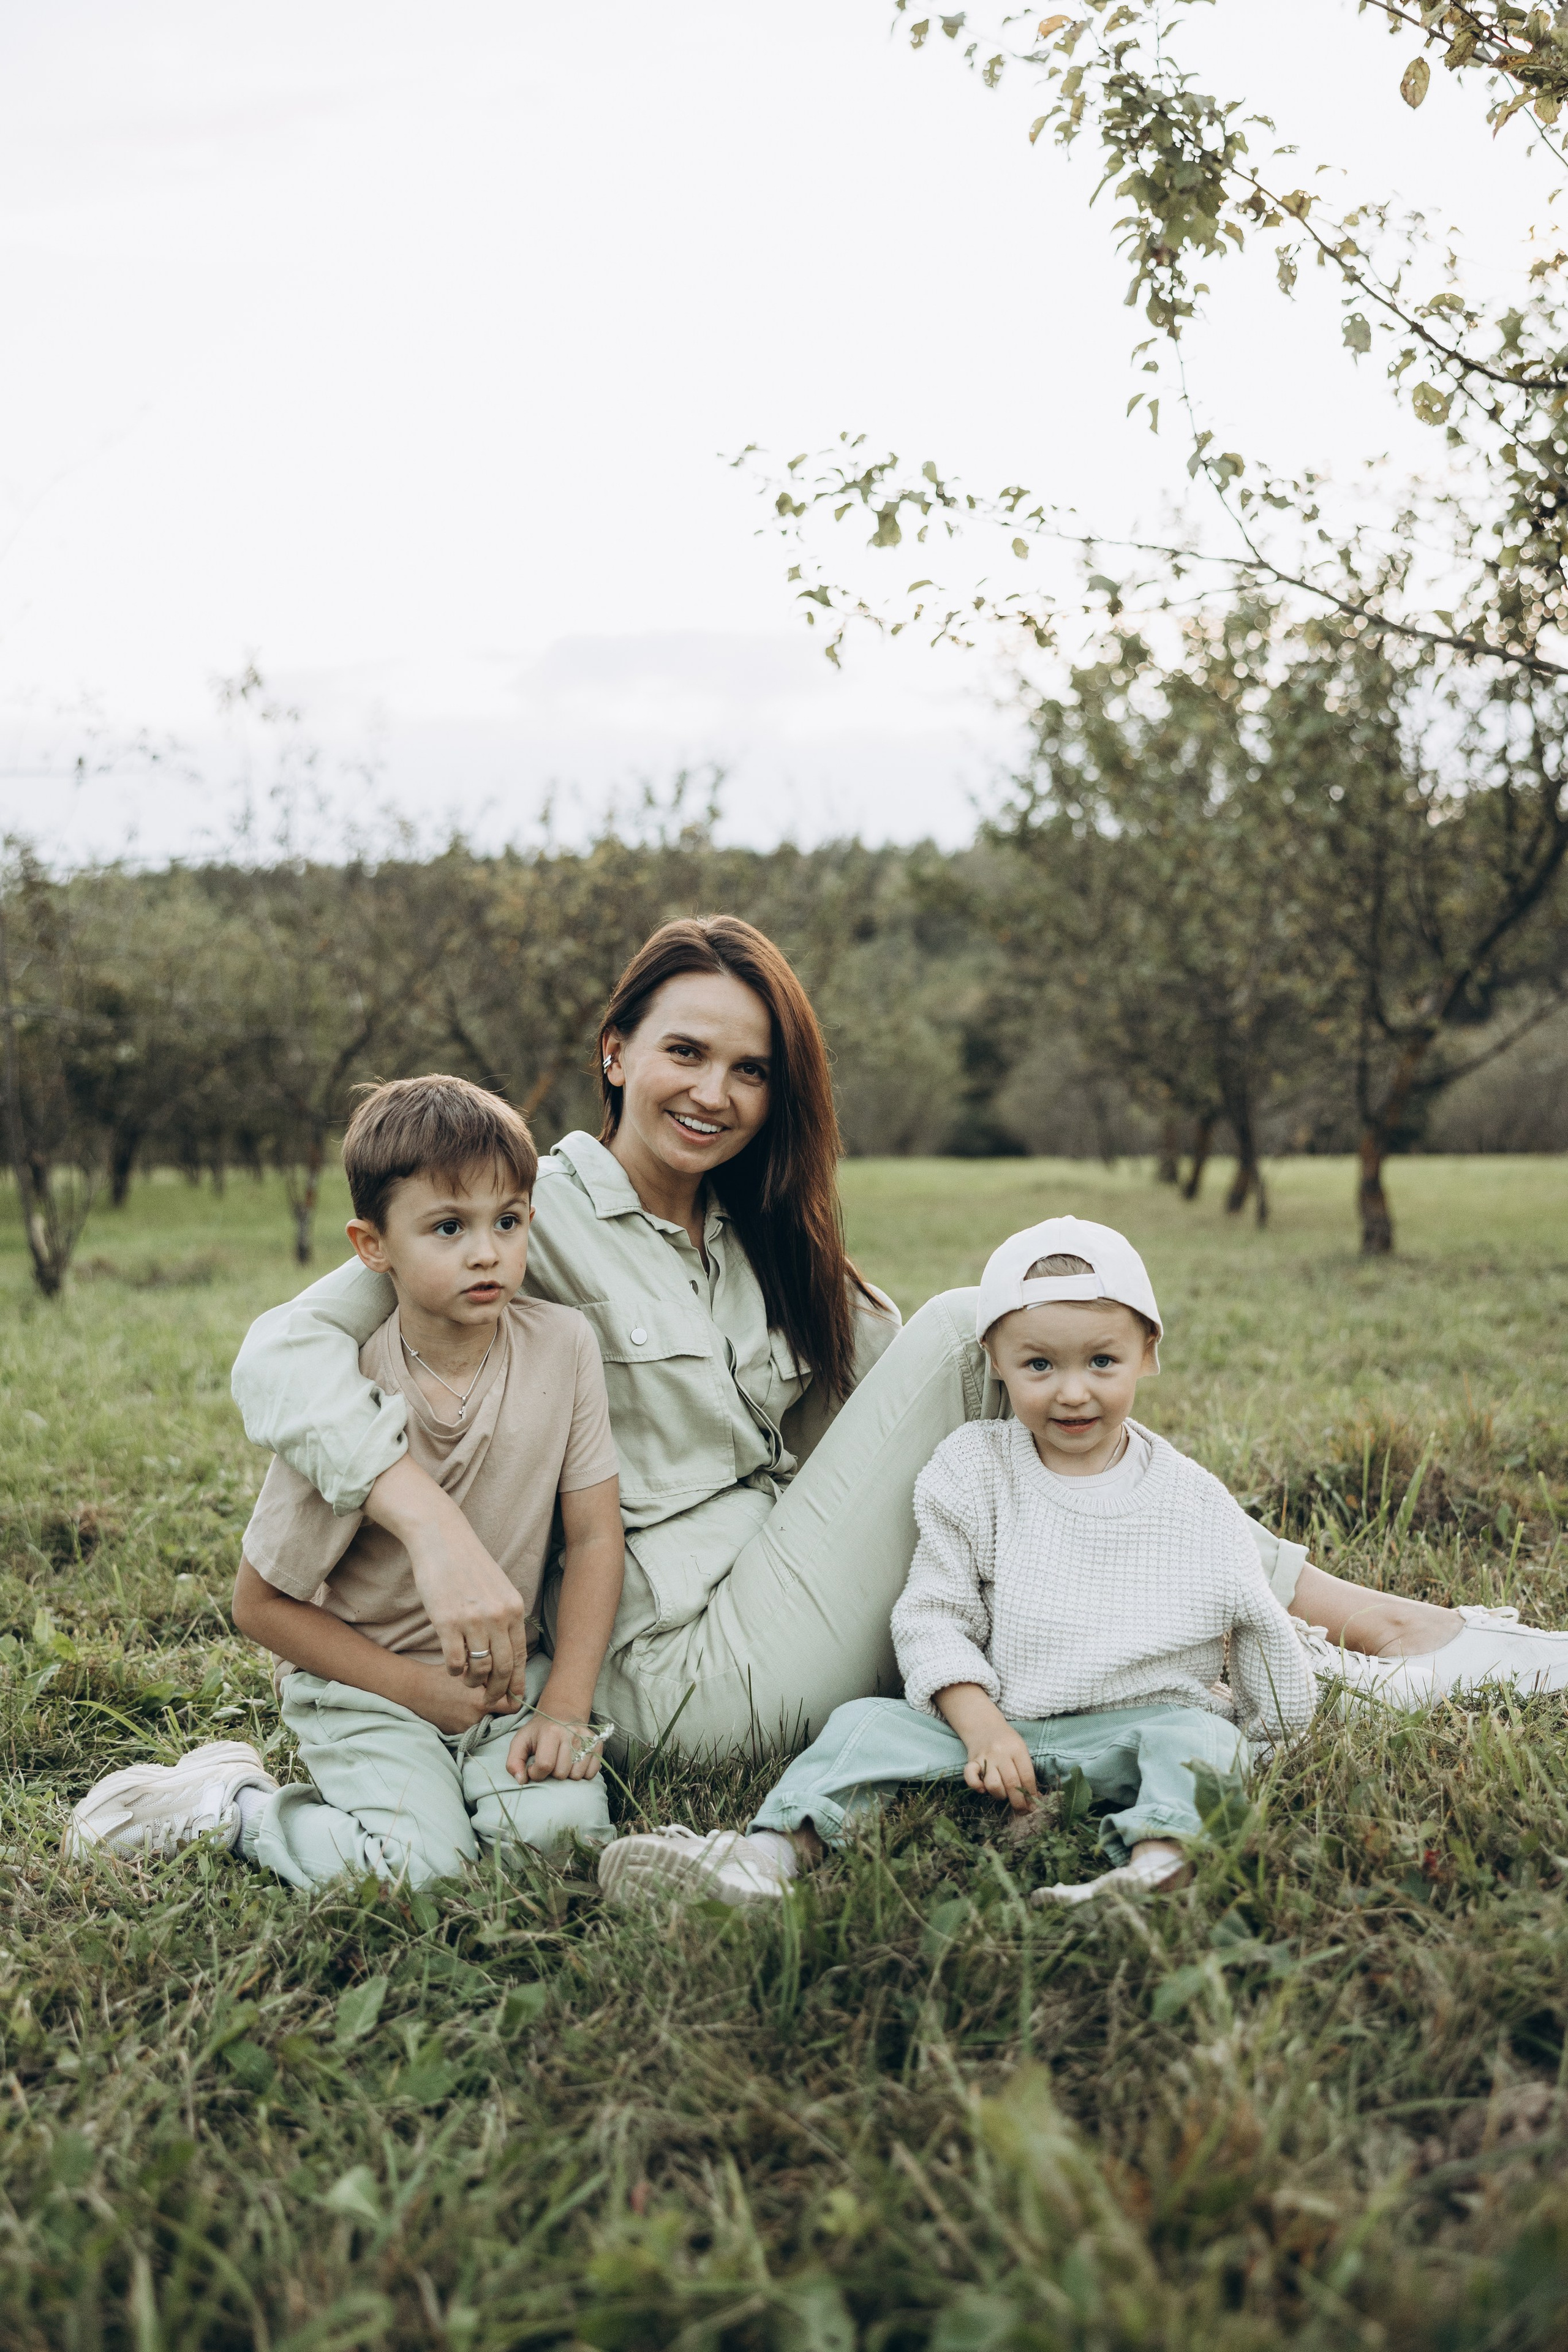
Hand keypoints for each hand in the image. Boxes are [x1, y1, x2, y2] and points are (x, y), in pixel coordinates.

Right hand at [364, 1457, 526, 1700]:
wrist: (442, 1539)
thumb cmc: (469, 1565)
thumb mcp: (499, 1588)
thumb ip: (505, 1617)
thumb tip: (507, 1653)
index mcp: (514, 1608)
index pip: (520, 1656)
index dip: (516, 1682)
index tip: (511, 1697)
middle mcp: (498, 1616)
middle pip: (503, 1669)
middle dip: (497, 1691)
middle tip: (489, 1700)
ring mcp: (473, 1620)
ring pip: (479, 1669)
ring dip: (473, 1681)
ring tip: (468, 1680)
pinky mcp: (447, 1621)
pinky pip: (455, 1661)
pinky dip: (455, 1671)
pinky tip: (453, 1667)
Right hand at [396, 1663, 525, 1735]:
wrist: (416, 1690)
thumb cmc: (443, 1675)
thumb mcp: (468, 1669)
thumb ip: (490, 1674)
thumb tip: (509, 1674)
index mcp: (481, 1702)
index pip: (512, 1707)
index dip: (513, 1700)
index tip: (511, 1694)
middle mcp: (476, 1719)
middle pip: (499, 1716)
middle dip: (497, 1707)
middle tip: (490, 1695)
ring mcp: (465, 1729)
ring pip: (485, 1722)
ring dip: (483, 1714)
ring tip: (471, 1701)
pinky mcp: (456, 1734)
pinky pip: (471, 1728)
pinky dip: (470, 1720)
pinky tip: (460, 1708)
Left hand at [506, 1710, 603, 1783]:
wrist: (561, 1714)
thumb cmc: (539, 1732)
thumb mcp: (520, 1741)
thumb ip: (514, 1762)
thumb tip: (521, 1780)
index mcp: (550, 1732)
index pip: (545, 1765)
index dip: (536, 1773)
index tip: (534, 1768)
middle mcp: (571, 1734)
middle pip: (562, 1773)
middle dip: (552, 1773)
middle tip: (550, 1762)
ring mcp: (586, 1739)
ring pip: (577, 1775)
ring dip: (567, 1774)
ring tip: (562, 1762)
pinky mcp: (597, 1744)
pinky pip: (592, 1773)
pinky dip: (582, 1773)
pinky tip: (574, 1764)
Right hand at [933, 1683, 1038, 1810]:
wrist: (983, 1724)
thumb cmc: (1006, 1740)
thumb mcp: (1020, 1749)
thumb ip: (1026, 1771)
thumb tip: (1034, 1797)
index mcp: (1017, 1749)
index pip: (1027, 1776)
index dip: (1031, 1794)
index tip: (1033, 1805)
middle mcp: (1001, 1753)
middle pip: (1011, 1783)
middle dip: (1018, 1802)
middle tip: (1022, 1811)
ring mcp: (985, 1757)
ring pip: (993, 1784)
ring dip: (1000, 1795)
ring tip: (1004, 1795)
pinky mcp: (971, 1761)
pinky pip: (970, 1777)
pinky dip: (976, 1786)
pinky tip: (983, 1789)